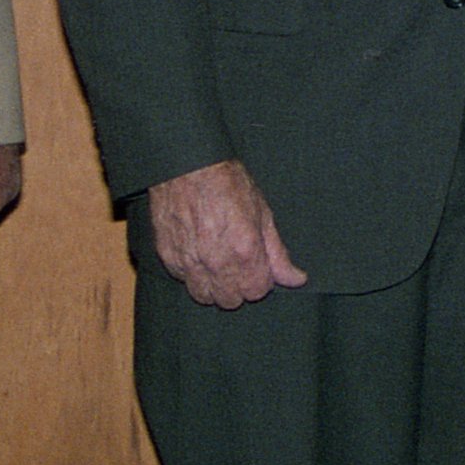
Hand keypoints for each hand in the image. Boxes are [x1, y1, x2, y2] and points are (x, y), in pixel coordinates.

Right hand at [146, 160, 305, 308]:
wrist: (187, 164)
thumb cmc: (227, 183)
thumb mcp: (262, 214)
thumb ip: (278, 253)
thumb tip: (296, 279)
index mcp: (245, 252)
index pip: (256, 292)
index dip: (260, 279)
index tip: (257, 265)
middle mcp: (216, 263)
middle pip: (230, 301)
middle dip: (238, 287)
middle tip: (237, 264)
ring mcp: (189, 261)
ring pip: (204, 296)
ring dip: (213, 286)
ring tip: (217, 262)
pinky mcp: (168, 256)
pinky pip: (182, 280)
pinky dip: (192, 273)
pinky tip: (198, 253)